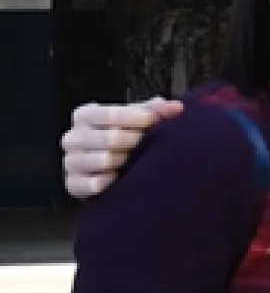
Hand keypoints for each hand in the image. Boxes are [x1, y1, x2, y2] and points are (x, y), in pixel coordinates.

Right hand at [63, 97, 179, 197]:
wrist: (104, 169)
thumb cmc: (122, 139)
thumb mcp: (136, 120)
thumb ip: (154, 111)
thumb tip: (177, 107)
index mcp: (85, 115)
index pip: (112, 114)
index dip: (138, 118)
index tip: (154, 122)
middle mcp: (73, 137)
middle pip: (112, 138)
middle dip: (136, 142)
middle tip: (147, 146)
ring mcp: (70, 161)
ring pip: (105, 161)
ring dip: (126, 162)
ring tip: (134, 162)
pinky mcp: (73, 184)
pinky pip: (95, 184)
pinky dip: (112, 182)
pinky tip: (120, 179)